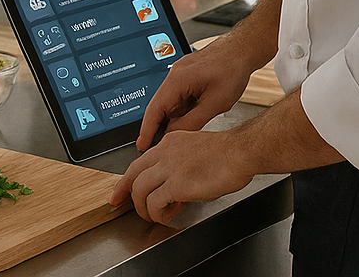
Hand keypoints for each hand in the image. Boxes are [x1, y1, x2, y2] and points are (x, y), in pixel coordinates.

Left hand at [108, 128, 253, 223]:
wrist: (240, 152)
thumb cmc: (228, 154)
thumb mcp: (196, 151)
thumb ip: (181, 165)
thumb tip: (175, 189)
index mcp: (170, 143)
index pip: (140, 161)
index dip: (128, 178)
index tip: (121, 190)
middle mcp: (165, 152)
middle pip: (133, 174)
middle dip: (123, 192)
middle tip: (118, 204)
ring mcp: (169, 167)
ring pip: (139, 189)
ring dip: (143, 208)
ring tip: (153, 216)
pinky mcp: (177, 183)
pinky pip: (155, 202)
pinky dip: (157, 213)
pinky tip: (167, 216)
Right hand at [132, 37, 254, 151]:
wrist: (242, 50)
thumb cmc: (232, 70)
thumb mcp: (215, 103)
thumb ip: (193, 121)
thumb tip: (175, 135)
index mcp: (178, 80)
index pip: (155, 109)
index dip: (147, 129)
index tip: (141, 144)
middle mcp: (174, 74)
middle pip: (159, 105)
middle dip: (156, 126)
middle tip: (155, 146)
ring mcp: (180, 73)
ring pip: (169, 101)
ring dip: (170, 118)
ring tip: (175, 137)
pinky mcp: (187, 74)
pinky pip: (177, 95)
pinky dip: (178, 109)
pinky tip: (186, 119)